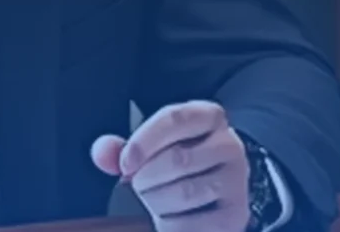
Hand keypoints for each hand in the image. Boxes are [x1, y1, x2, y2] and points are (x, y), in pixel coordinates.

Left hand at [91, 101, 249, 231]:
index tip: (125, 164)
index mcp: (208, 117)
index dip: (143, 142)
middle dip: (146, 179)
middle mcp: (229, 145)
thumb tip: (102, 154)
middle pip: (178, 159)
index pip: (175, 119)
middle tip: (139, 186)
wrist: (217, 194)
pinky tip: (168, 219)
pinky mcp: (235, 215)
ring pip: (185, 192)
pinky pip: (191, 224)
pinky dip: (169, 226)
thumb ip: (124, 149)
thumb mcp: (154, 149)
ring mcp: (237, 181)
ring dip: (156, 202)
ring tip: (155, 202)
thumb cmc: (179, 167)